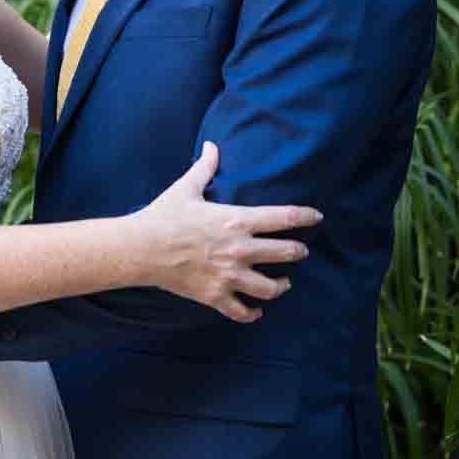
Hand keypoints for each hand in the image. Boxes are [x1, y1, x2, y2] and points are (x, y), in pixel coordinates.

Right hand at [133, 142, 321, 322]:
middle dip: (298, 251)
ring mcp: (229, 275)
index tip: (317, 216)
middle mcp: (239, 250)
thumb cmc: (164, 216)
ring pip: (271, 288)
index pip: (283, 217)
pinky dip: (252, 313)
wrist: (141, 248)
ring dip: (282, 285)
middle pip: (286, 253)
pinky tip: (256, 311)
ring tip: (284, 282)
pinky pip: (242, 311)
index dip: (305, 216)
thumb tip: (211, 145)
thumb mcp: (186, 188)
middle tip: (301, 251)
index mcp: (236, 221)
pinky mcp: (215, 295)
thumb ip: (205, 167)